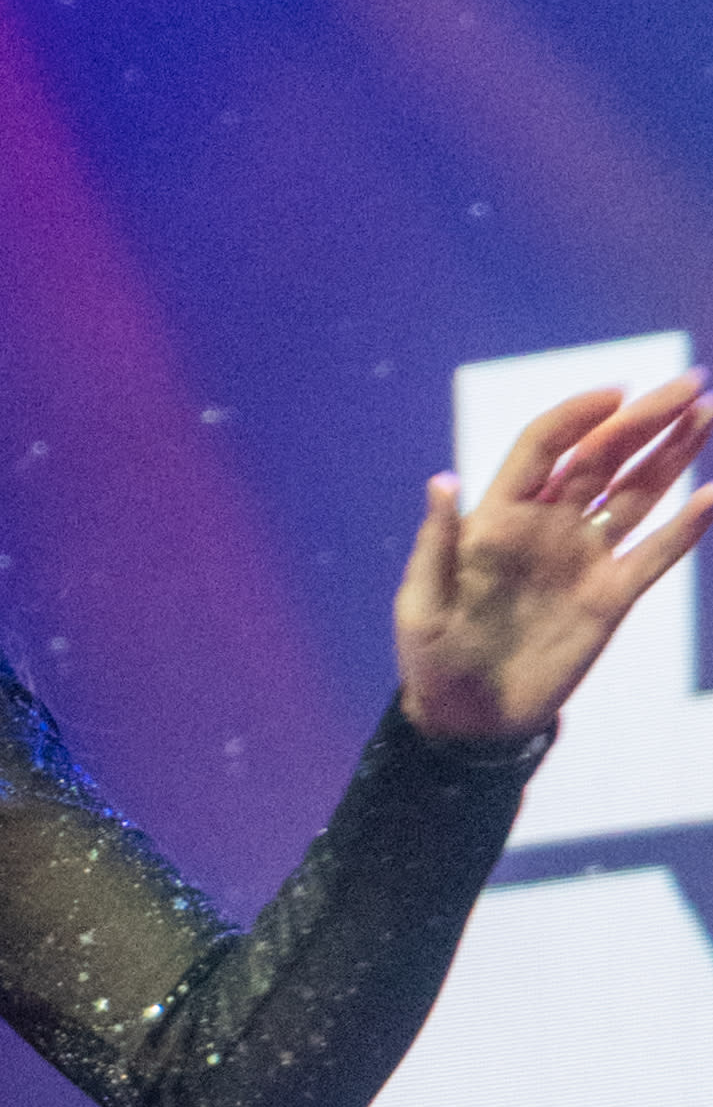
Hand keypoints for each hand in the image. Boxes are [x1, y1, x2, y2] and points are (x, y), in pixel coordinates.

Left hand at [393, 369, 712, 740]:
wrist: (470, 722)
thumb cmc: (433, 661)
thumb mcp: (422, 606)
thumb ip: (435, 543)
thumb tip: (442, 480)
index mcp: (499, 516)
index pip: (543, 446)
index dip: (577, 417)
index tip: (615, 394)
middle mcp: (547, 525)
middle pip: (601, 457)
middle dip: (643, 420)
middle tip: (689, 385)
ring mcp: (583, 558)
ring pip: (635, 492)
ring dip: (673, 454)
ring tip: (705, 414)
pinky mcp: (610, 596)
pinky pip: (654, 554)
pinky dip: (685, 527)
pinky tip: (712, 496)